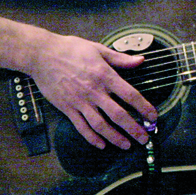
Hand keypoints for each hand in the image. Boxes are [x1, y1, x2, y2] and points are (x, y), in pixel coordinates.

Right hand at [27, 34, 156, 149]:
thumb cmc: (71, 49)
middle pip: (118, 114)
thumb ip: (120, 59)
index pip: (130, 94)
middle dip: (133, 128)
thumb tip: (141, 61)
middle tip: (144, 139)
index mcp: (105, 75)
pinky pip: (81, 126)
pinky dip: (91, 138)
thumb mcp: (99, 49)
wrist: (42, 55)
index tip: (153, 116)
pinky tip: (101, 144)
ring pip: (100, 125)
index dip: (143, 107)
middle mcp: (94, 91)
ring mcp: (79, 101)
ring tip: (126, 145)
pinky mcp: (67, 108)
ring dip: (115, 137)